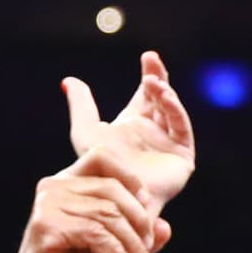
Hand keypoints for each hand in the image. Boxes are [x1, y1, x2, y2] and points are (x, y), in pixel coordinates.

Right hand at [0, 150, 172, 252]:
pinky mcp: (46, 226)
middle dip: (139, 221)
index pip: (102, 156)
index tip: (147, 204)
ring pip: (108, 214)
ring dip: (132, 244)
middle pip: (112, 189)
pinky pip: (95, 234)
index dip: (130, 175)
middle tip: (150, 251)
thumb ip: (133, 232)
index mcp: (65, 181)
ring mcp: (48, 204)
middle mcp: (54, 186)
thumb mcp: (104, 242)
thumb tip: (165, 228)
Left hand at [63, 50, 195, 212]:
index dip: (150, 74)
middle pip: (162, 98)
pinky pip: (182, 129)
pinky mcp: (182, 158)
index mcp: (135, 125)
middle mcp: (154, 132)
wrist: (110, 197)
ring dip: (165, 94)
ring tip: (153, 82)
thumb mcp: (85, 131)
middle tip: (152, 59)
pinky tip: (165, 97)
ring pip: (173, 111)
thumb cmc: (95, 168)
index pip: (147, 94)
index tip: (148, 56)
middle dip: (159, 78)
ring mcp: (170, 145)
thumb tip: (69, 80)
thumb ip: (81, 105)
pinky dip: (175, 111)